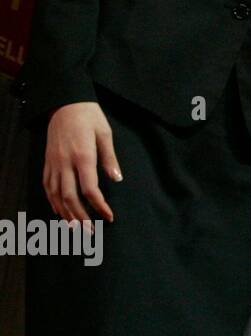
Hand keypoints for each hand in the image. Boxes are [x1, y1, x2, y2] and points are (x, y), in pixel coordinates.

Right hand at [43, 101, 121, 227]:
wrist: (64, 103)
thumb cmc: (89, 117)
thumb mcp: (105, 134)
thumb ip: (110, 159)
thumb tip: (117, 179)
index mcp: (82, 156)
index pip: (89, 189)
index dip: (99, 206)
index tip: (109, 216)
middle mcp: (64, 162)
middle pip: (69, 197)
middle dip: (81, 217)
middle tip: (90, 232)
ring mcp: (53, 163)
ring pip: (55, 195)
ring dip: (65, 213)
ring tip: (76, 228)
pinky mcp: (47, 162)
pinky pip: (47, 186)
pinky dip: (52, 202)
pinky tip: (60, 212)